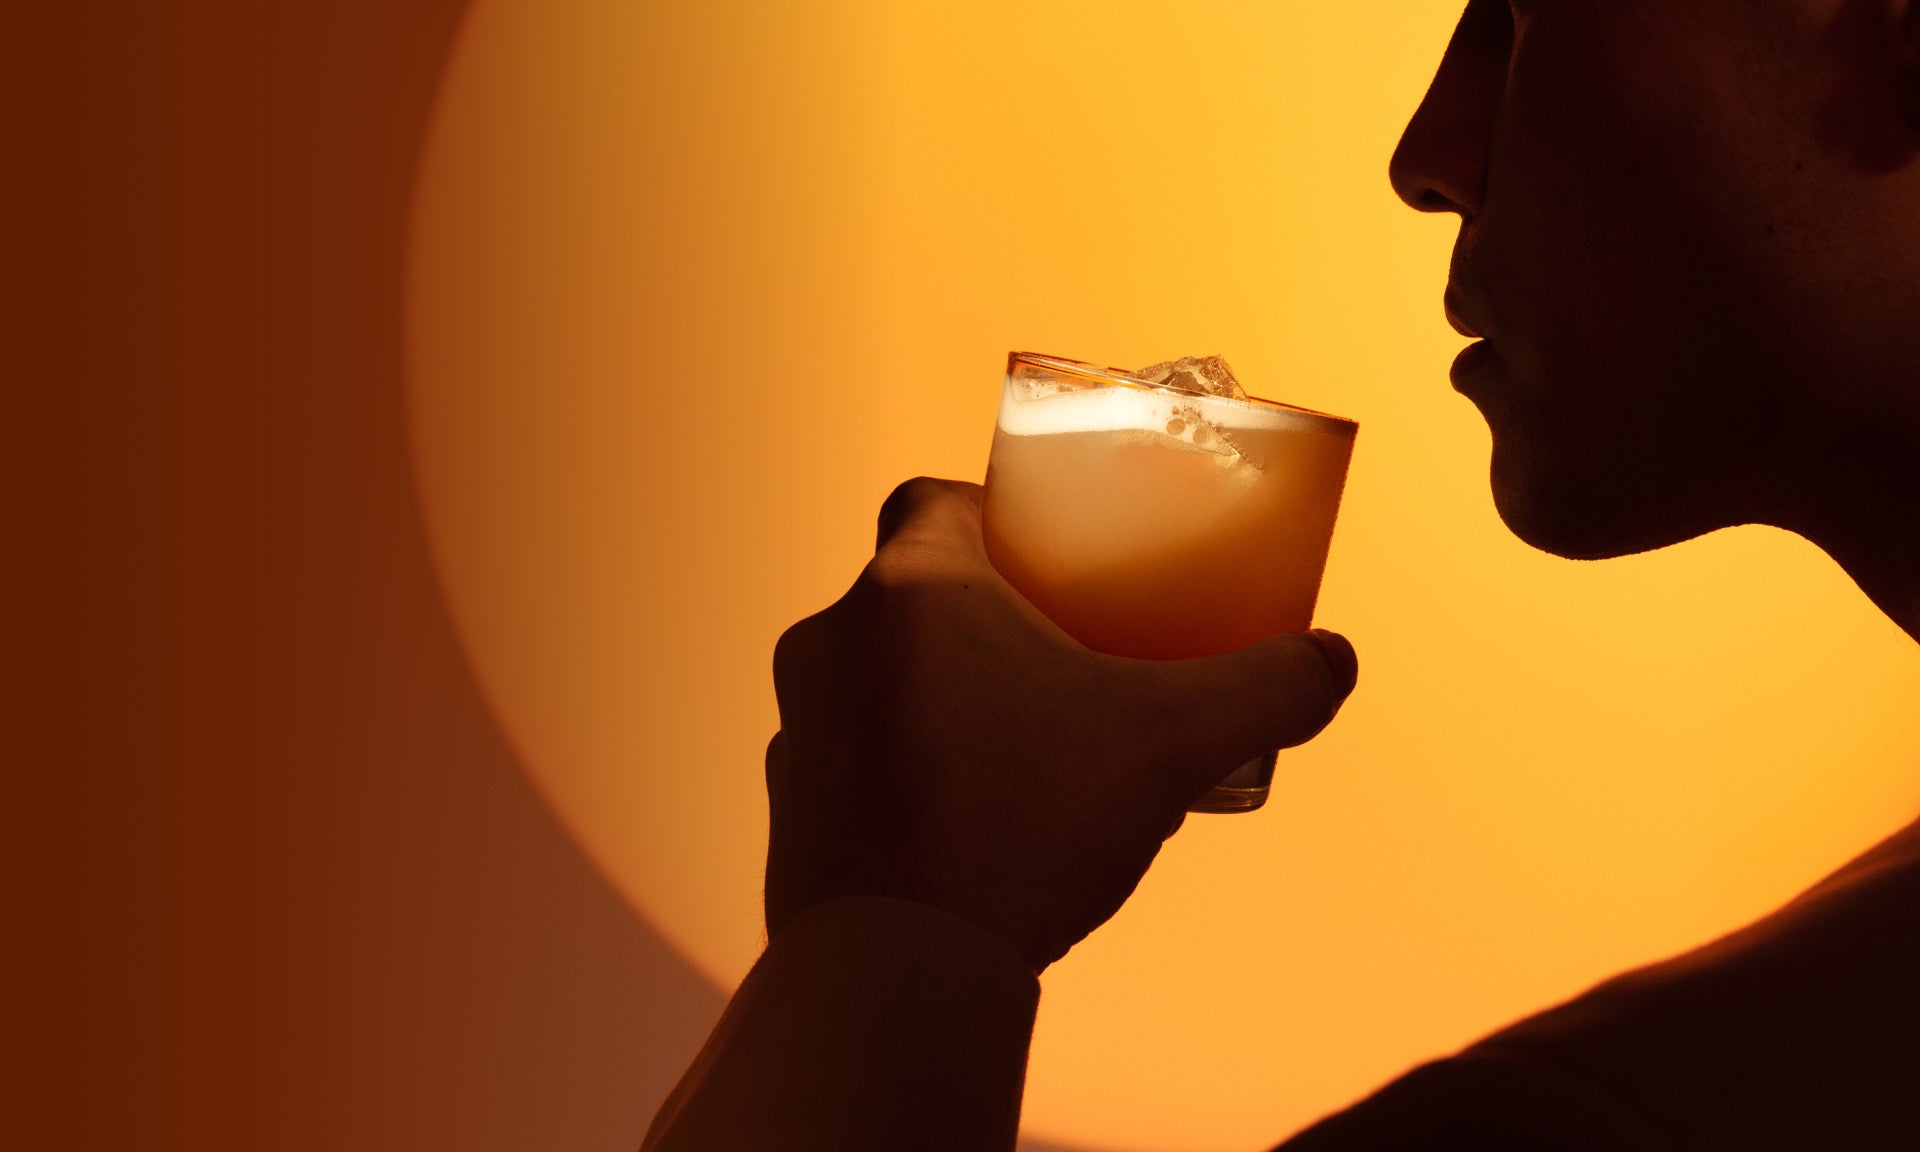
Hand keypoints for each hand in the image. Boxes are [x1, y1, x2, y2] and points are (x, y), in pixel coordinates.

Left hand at [765, 477, 1357, 972]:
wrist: (897, 975)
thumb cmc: (1021, 829)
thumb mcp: (1173, 745)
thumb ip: (1265, 688)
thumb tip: (1333, 662)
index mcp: (912, 590)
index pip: (930, 501)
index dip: (988, 516)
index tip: (1046, 560)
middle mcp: (832, 643)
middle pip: (911, 597)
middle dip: (984, 623)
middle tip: (1060, 664)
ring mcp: (797, 729)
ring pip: (877, 684)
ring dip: (939, 703)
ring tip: (1023, 760)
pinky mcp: (788, 812)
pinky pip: (854, 768)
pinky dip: (904, 782)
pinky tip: (970, 833)